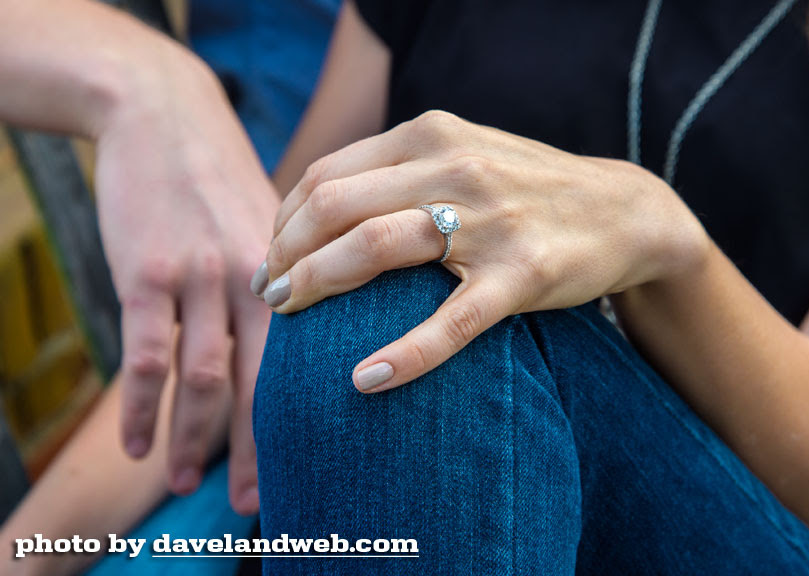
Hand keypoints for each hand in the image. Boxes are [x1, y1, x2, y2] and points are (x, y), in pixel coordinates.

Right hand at [94, 50, 277, 513]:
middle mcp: (255, 279)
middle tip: (256, 501)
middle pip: (263, 382)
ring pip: (204, 378)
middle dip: (258, 447)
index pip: (304, 361)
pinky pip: (145, 357)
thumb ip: (291, 278)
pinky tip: (137, 444)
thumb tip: (302, 335)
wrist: (165, 116)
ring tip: (187, 485)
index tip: (309, 463)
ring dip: (194, 441)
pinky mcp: (147, 273)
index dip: (304, 417)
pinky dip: (140, 408)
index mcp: (295, 271)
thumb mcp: (272, 222)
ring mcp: (200, 277)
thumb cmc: (221, 178)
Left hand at [257, 110, 708, 392]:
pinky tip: (366, 380)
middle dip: (286, 255)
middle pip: (335, 208)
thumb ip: (398, 169)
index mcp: (430, 135)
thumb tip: (318, 207)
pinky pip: (450, 321)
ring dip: (316, 286)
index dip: (283, 220)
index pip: (327, 175)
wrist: (624, 210)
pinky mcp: (522, 274)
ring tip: (289, 317)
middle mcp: (453, 167)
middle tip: (270, 294)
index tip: (273, 258)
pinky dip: (404, 355)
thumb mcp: (462, 154)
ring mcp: (489, 220)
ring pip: (375, 248)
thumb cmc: (527, 189)